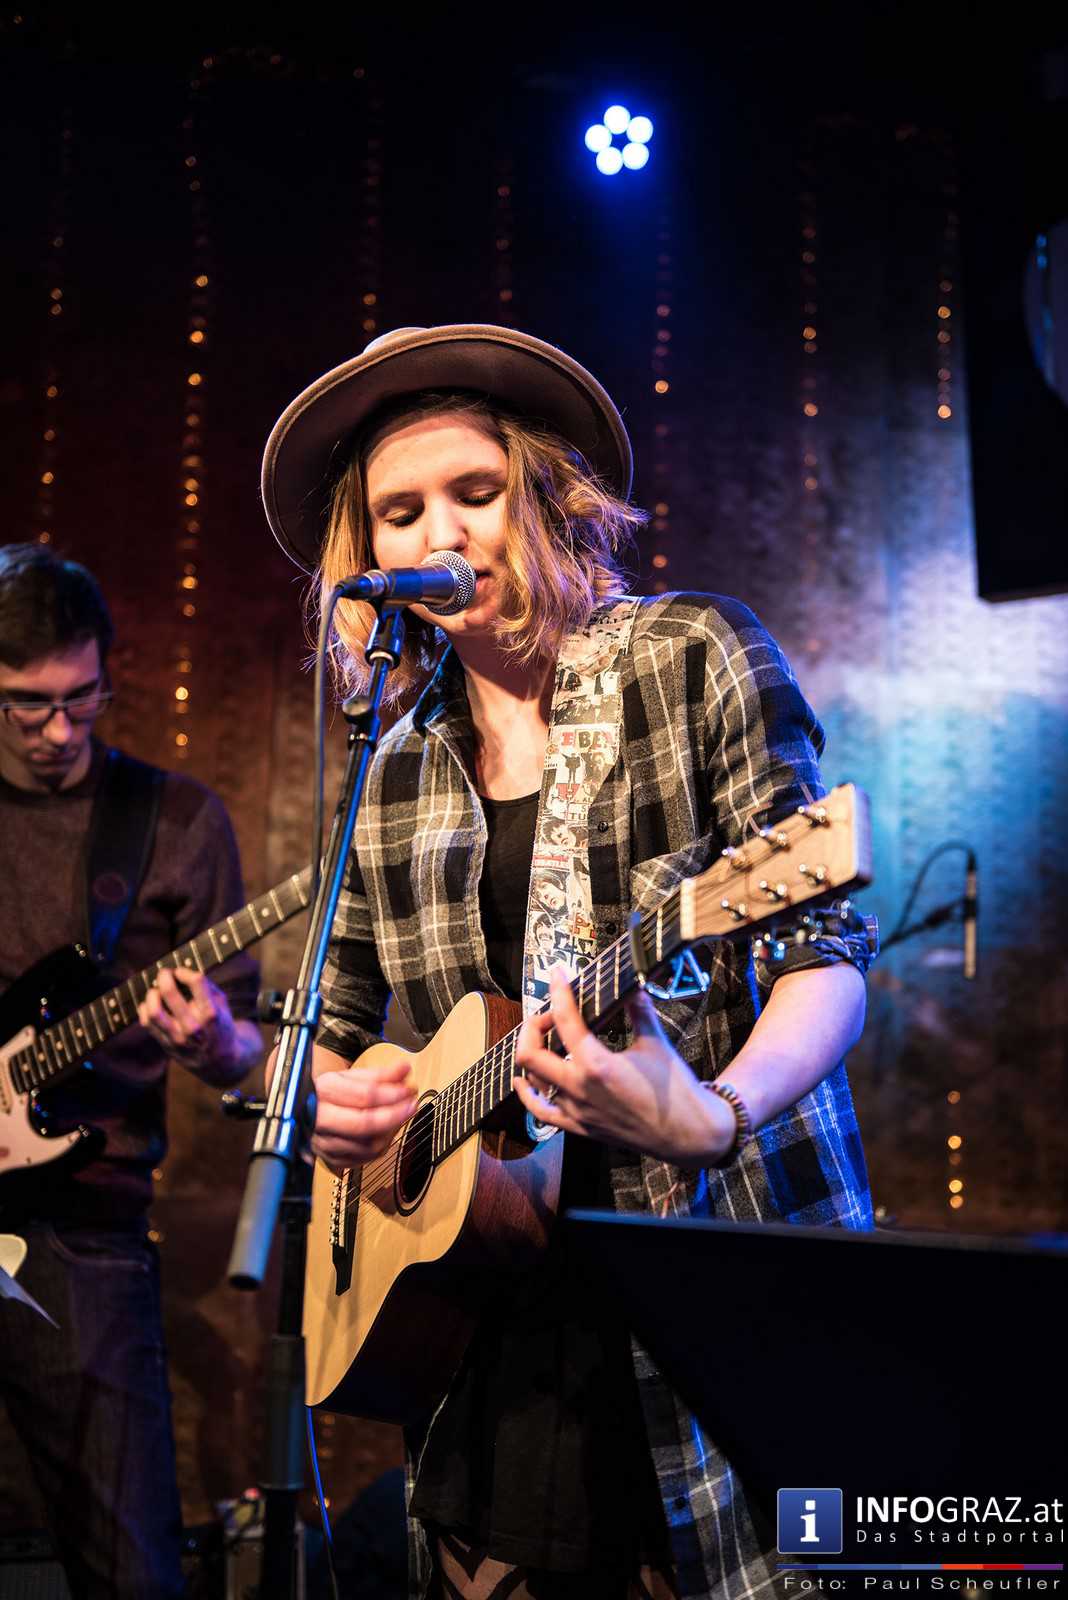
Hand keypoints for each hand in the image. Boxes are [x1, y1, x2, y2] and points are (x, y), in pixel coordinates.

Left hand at [138, 967, 240, 1073]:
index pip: (196, 981)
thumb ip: (206, 986)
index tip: (181, 971)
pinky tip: (151, 1004)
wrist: (218, 1060)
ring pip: (154, 1011)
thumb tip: (181, 971)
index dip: (184, 972)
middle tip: (164, 973)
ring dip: (152, 994)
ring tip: (155, 990)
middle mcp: (194, 1027)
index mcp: (211, 1013)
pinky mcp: (166, 1045)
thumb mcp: (222, 1004)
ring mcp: (178, 1038)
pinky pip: (147, 1023)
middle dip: (164, 977)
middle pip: (170, 993)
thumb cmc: (219, 1024)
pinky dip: (145, 1008)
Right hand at [312, 1058, 417, 1172]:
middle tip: (411, 1106)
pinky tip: (387, 1133)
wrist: (301, 1113)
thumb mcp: (349, 1077)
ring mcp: (324, 1143)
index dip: (391, 1094)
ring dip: (390, 1132)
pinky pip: (363, 1159)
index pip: (363, 1096)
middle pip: (363, 1124)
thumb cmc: (326, 1093)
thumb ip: (379, 1074)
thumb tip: (403, 1069)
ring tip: (400, 1117)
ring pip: (365, 1145)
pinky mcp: (330, 1159)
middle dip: (394, 1115)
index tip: (409, 1090)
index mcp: (323, 1092)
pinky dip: (380, 1146)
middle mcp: (320, 1120)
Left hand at [514, 970, 735, 1167]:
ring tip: (544, 1040)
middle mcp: (580, 1089)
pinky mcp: (580, 1127)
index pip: (565, 1020)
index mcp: (598, 1065)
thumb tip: (632, 984)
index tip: (556, 975)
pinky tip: (524, 1080)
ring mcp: (577, 1111)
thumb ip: (639, 1010)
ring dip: (532, 1055)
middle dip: (533, 1027)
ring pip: (532, 1080)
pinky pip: (541, 1112)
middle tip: (549, 1015)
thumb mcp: (656, 1042)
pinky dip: (528, 1094)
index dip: (557, 992)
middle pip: (530, 1053)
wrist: (688, 1134)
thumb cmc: (676, 1090)